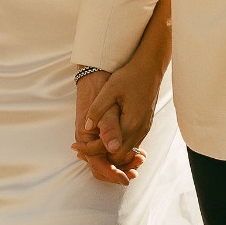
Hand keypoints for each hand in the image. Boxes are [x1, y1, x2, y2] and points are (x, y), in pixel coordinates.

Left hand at [73, 49, 164, 171]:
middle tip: (82, 148)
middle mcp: (139, 131)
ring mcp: (144, 129)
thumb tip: (87, 128)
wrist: (150, 68)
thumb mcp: (110, 89)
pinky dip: (118, 145)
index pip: (107, 148)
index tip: (75, 146)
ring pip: (126, 152)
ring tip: (91, 144)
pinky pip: (131, 143)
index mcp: (130, 124)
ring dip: (109, 151)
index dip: (89, 150)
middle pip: (118, 156)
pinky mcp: (145, 125)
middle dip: (99, 155)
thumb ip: (98, 110)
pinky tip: (106, 136)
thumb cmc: (130, 76)